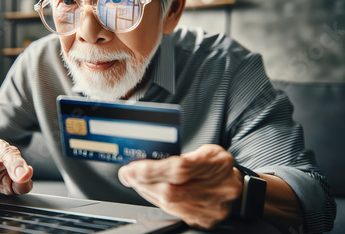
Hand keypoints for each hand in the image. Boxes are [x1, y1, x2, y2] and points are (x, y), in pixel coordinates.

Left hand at [118, 144, 241, 228]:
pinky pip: (175, 213)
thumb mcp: (206, 150)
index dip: (153, 170)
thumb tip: (150, 159)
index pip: (180, 169)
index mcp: (217, 164)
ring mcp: (211, 208)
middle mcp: (216, 188)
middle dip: (144, 182)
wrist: (242, 189)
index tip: (133, 168)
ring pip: (170, 204)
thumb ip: (181, 155)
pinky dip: (157, 201)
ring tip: (135, 181)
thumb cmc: (220, 166)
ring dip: (147, 192)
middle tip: (128, 174)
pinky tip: (149, 192)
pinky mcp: (205, 220)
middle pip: (171, 190)